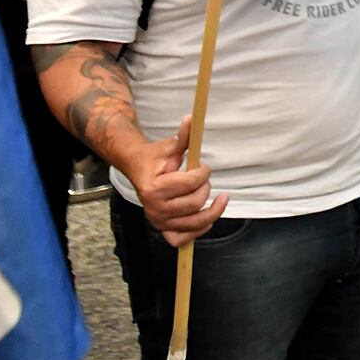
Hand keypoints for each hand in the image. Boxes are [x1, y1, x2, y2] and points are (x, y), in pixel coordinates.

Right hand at [124, 114, 226, 246]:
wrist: (139, 170)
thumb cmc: (157, 159)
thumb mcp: (171, 146)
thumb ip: (184, 136)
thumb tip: (192, 118)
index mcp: (154, 188)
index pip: (191, 182)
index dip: (203, 172)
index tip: (203, 166)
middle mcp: (154, 209)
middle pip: (196, 203)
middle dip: (205, 188)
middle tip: (203, 180)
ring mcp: (158, 221)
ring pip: (194, 223)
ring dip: (212, 211)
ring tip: (220, 199)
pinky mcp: (163, 229)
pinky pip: (181, 240)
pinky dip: (196, 233)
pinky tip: (207, 219)